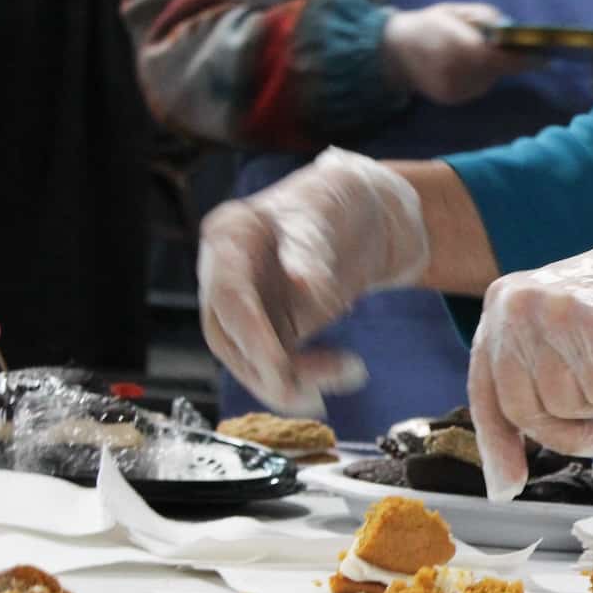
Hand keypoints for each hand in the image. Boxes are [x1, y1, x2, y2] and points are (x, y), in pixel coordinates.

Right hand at [197, 148, 430, 412]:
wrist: (365, 210)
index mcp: (230, 236)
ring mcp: (249, 305)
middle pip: (230, 338)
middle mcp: (228, 274)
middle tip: (314, 393)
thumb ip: (310, 248)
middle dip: (270, 370)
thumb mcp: (325, 211)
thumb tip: (304, 287)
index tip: (280, 367)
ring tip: (352, 371)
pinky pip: (282, 364)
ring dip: (296, 381)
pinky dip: (311, 376)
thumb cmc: (338, 199)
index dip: (251, 336)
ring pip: (254, 360)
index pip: (227, 296)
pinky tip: (348, 371)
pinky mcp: (274, 328)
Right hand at [381, 3, 532, 104]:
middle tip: (513, 49)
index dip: (523, 60)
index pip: (498, 58)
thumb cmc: (429, 24)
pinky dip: (478, 79)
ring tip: (476, 54)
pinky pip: (476, 89)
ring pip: (488, 81)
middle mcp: (455, 71)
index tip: (544, 58)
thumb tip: (511, 29)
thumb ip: (486, 17)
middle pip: (496, 70)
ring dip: (491, 70)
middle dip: (507, 60)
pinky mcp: (450, 100)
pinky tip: (465, 67)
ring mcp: (452, 88)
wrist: (393, 51)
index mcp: (455, 45)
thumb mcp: (456, 10)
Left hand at [468, 206, 592, 499]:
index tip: (508, 487)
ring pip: (567, 405)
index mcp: (502, 307)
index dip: (498, 447)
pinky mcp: (592, 323)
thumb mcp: (563, 337)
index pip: (487, 393)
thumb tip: (507, 475)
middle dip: (568, 434)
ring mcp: (552, 312)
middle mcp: (516, 306)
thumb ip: (534, 380)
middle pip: (524, 410)